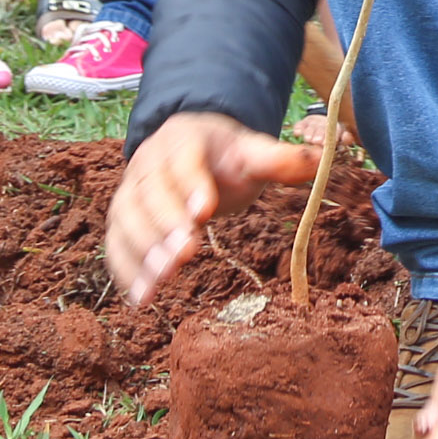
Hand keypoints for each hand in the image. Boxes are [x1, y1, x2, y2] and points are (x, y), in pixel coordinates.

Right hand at [100, 112, 317, 306]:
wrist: (185, 150)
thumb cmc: (224, 157)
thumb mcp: (252, 151)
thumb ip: (281, 159)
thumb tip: (321, 159)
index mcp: (184, 140)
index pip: (184, 161)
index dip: (192, 185)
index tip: (204, 211)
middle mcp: (148, 164)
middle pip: (151, 195)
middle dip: (167, 226)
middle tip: (185, 255)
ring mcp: (130, 193)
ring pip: (129, 222)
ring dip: (143, 252)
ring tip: (161, 282)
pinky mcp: (121, 221)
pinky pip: (116, 245)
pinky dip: (125, 271)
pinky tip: (140, 298)